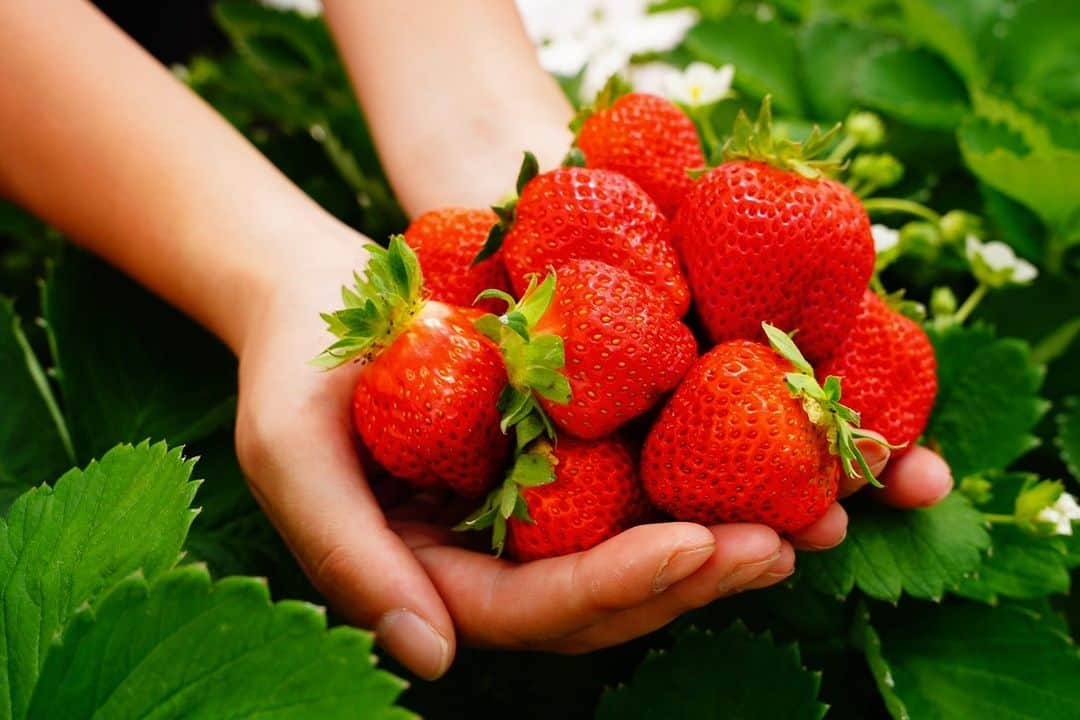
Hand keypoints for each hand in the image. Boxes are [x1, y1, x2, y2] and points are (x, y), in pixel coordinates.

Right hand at [232, 237, 949, 680]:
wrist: (318, 292)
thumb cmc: (294, 370)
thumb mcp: (292, 456)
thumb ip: (347, 558)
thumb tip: (431, 660)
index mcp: (440, 578)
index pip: (536, 609)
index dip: (615, 587)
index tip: (695, 547)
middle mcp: (500, 557)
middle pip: (609, 595)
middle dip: (696, 576)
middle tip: (782, 544)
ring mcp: (538, 507)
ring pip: (640, 545)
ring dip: (723, 538)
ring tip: (810, 514)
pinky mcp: (567, 450)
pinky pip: (642, 473)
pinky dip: (708, 469)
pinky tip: (772, 450)